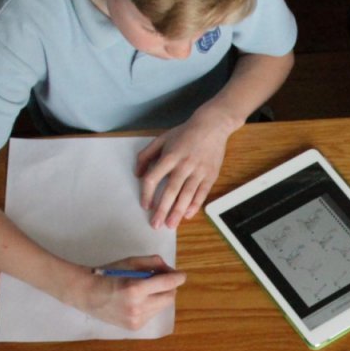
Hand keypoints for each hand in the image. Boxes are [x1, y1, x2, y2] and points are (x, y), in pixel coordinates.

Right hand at [66, 254, 185, 329]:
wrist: (87, 294)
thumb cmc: (108, 274)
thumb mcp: (130, 262)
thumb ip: (152, 263)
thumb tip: (170, 270)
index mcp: (136, 288)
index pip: (167, 283)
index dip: (178, 278)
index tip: (182, 275)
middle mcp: (138, 307)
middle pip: (169, 298)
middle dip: (170, 288)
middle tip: (164, 280)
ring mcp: (136, 319)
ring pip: (162, 307)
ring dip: (161, 297)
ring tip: (148, 290)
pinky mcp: (135, 327)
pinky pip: (152, 314)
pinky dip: (151, 305)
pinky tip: (140, 301)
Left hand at [136, 108, 237, 228]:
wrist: (212, 126)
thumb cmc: (184, 133)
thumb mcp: (161, 139)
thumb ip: (146, 155)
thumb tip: (137, 174)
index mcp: (169, 156)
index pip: (154, 178)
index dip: (147, 193)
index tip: (145, 205)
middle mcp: (184, 164)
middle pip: (171, 190)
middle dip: (162, 209)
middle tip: (156, 225)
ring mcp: (198, 170)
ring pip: (187, 194)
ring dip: (178, 211)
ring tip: (171, 225)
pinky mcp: (210, 175)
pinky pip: (202, 193)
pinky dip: (195, 205)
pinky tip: (187, 215)